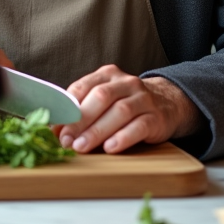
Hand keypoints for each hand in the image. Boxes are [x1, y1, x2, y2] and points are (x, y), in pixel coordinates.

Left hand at [54, 66, 201, 153]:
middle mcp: (126, 83)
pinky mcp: (157, 117)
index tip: (54, 127)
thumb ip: (82, 110)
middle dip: (80, 120)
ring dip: (97, 131)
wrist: (168, 103)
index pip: (83, 87)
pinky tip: (110, 148)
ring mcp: (143, 99)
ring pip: (119, 111)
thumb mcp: (105, 100)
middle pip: (100, 97)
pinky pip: (139, 126)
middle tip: (65, 140)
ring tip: (81, 147)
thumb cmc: (126, 104)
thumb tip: (55, 129)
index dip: (66, 107)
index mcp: (107, 75)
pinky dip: (123, 137)